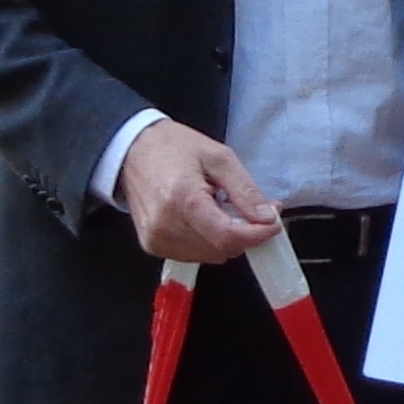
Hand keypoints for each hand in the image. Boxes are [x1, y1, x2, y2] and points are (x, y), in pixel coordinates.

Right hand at [114, 118, 278, 265]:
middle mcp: (165, 226)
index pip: (228, 236)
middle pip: (221, 249)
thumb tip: (268, 218)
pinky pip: (193, 255)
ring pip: (210, 256)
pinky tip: (202, 218)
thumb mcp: (218, 157)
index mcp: (182, 200)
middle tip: (246, 209)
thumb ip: (245, 191)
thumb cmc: (173, 147)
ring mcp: (156, 239)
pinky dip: (207, 241)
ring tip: (218, 208)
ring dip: (225, 238)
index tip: (272, 223)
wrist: (131, 149)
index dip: (257, 234)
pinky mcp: (152, 246)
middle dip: (244, 233)